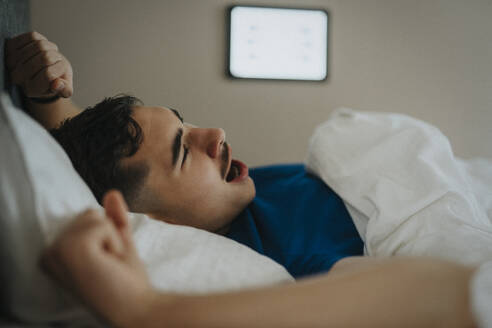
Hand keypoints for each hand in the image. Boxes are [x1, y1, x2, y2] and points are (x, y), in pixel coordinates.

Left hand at [5, 31, 72, 98]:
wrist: (38, 73)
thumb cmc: (53, 82)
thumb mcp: (63, 90)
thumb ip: (65, 90)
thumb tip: (59, 84)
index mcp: (31, 89)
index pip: (49, 74)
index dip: (59, 70)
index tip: (60, 71)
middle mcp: (18, 76)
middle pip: (45, 58)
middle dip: (56, 57)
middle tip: (56, 62)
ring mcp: (12, 60)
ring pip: (40, 45)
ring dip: (50, 48)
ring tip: (50, 55)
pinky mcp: (11, 46)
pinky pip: (32, 36)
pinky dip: (42, 39)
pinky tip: (43, 48)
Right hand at [41, 190, 151, 326]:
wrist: (135, 305)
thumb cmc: (125, 279)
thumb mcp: (118, 241)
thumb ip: (113, 218)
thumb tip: (112, 193)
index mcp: (53, 253)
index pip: (84, 217)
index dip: (106, 235)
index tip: (106, 261)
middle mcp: (48, 253)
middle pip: (88, 213)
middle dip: (108, 235)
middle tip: (109, 263)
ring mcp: (56, 251)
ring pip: (94, 216)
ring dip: (111, 239)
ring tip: (108, 264)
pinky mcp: (71, 249)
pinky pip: (101, 223)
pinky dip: (113, 240)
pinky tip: (108, 262)